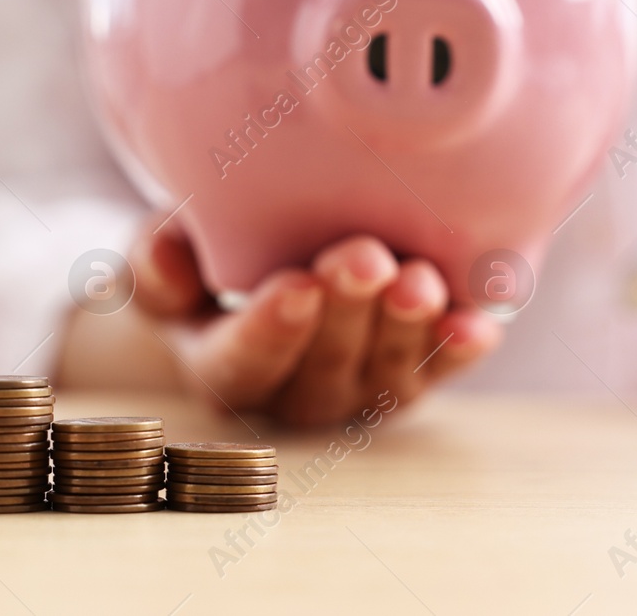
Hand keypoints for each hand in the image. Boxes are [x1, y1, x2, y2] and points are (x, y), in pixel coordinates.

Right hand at [128, 219, 501, 426]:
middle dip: (347, 315)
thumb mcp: (168, 246)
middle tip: (364, 260)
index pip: (243, 364)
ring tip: (418, 280)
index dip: (271, 331)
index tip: (294, 284)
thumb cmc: (210, 248)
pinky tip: (478, 324)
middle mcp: (295, 390)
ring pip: (384, 376)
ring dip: (406, 332)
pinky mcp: (413, 371)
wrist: (270, 252)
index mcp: (224, 364)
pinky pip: (439, 370)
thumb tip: (169, 264)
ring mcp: (359, 386)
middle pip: (323, 369)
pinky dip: (459, 350)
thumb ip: (158, 256)